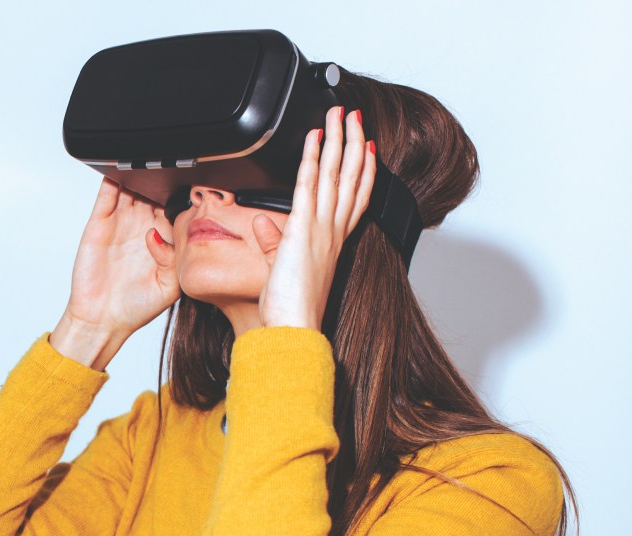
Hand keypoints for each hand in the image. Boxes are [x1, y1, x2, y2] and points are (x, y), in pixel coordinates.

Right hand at [63, 176, 180, 337]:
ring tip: (149, 160)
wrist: (101, 320)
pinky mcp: (99, 222)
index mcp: (163, 239)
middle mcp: (142, 226)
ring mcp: (120, 222)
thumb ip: (174, 260)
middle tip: (174, 167)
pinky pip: (107, 193)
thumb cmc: (136, 307)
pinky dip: (113, 178)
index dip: (185, 197)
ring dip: (140, 174)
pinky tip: (121, 168)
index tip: (198, 186)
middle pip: (155, 192)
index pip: (176, 209)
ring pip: (132, 187)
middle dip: (164, 179)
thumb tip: (157, 233)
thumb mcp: (169, 287)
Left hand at [251, 104, 375, 330]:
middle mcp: (333, 231)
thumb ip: (273, 244)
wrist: (294, 326)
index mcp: (333, 241)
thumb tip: (264, 224)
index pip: (354, 197)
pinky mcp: (303, 227)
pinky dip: (312, 157)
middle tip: (356, 116)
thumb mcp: (281, 270)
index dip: (364, 170)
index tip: (368, 148)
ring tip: (342, 113)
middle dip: (355, 142)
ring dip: (339, 139)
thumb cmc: (291, 308)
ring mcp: (321, 227)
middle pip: (350, 177)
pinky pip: (309, 184)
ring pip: (335, 172)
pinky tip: (315, 136)